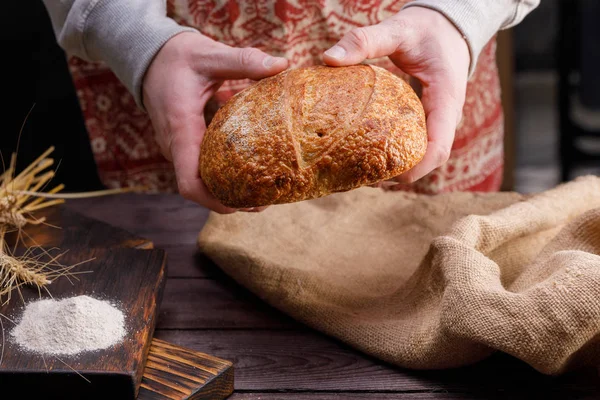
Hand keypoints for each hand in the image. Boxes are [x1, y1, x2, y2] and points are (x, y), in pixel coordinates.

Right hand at [142, 32, 287, 212]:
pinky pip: (202, 166)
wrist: (148, 55)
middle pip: (201, 188)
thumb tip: (281, 64)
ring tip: (264, 188)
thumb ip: (244, 60)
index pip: (190, 182)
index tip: (244, 203)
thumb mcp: (210, 54)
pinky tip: (252, 166)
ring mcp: (178, 148)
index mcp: (181, 130)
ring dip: (229, 186)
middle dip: (232, 198)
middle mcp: (176, 146)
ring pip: (202, 179)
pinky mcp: (183, 144)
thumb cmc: (176, 57)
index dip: (215, 200)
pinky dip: (224, 171)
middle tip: (267, 199)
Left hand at [323, 6, 469, 183]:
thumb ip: (365, 40)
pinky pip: (417, 141)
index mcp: (446, 99)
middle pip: (429, 159)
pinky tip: (367, 150)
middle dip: (401, 172)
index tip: (386, 176)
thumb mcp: (398, 29)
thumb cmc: (427, 28)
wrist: (449, 25)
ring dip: (399, 164)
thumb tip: (328, 58)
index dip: (416, 168)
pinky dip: (397, 150)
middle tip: (362, 176)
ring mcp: (439, 119)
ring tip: (361, 169)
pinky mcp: (428, 118)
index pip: (439, 148)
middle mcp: (446, 116)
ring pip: (424, 153)